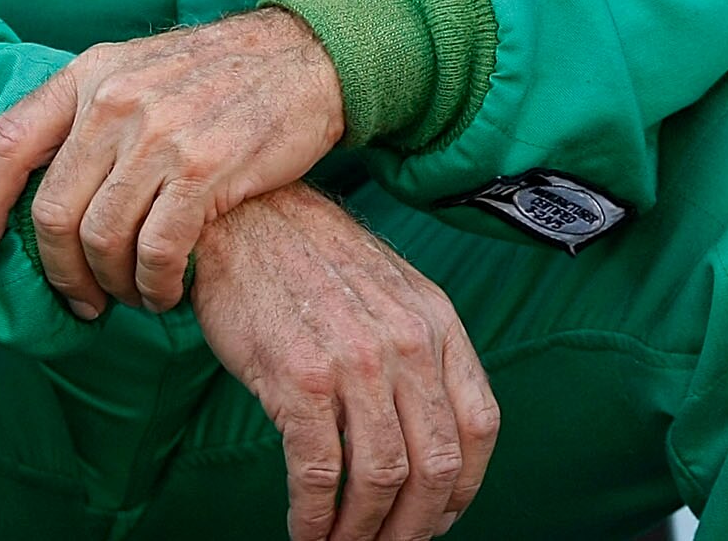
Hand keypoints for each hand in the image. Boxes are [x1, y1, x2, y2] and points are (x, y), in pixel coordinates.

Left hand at [0, 7, 346, 314]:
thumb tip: (38, 183)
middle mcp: (116, 101)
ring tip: (130, 296)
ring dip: (111, 285)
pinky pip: (156, 251)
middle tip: (79, 301)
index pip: (5, 143)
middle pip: (53, 211)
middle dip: (59, 273)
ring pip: (102, 239)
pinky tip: (166, 293)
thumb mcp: (142, 69)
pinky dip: (154, 286)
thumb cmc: (222, 75)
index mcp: (91, 74)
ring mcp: (160, 134)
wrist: (309, 57)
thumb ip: (91, 113)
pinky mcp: (205, 168)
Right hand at [195, 184, 500, 540]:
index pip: (480, 425)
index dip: (464, 488)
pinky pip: (320, 473)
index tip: (439, 519)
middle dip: (414, 526)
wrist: (248, 218)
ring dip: (363, 533)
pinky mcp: (300, 379)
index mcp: (438, 323)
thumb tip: (431, 431)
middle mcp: (408, 343)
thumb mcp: (392, 293)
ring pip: (381, 479)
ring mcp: (357, 362)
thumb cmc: (314, 262)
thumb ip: (420, 351)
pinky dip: (314, 519)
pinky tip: (304, 533)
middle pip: (435, 464)